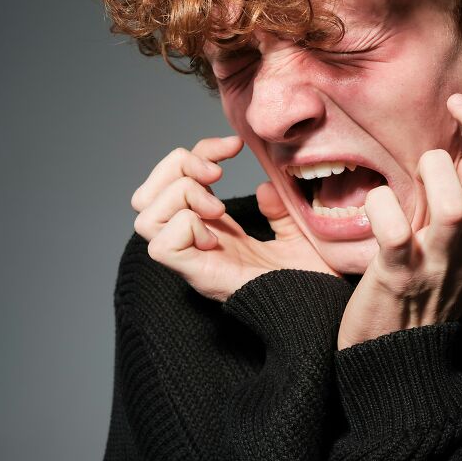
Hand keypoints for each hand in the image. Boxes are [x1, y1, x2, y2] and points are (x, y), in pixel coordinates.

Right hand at [131, 134, 340, 301]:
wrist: (317, 314)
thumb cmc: (306, 282)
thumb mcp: (294, 234)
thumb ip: (277, 211)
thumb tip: (264, 188)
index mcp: (210, 228)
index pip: (175, 180)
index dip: (198, 152)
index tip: (234, 146)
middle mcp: (193, 242)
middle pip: (144, 195)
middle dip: (176, 168)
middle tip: (218, 176)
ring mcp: (191, 260)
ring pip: (145, 214)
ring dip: (182, 196)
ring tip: (218, 208)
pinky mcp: (196, 276)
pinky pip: (162, 245)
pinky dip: (186, 227)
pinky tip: (217, 235)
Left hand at [337, 85, 461, 349]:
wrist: (397, 358)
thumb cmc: (422, 289)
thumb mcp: (461, 245)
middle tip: (456, 105)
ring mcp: (441, 264)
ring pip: (456, 206)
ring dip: (436, 170)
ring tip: (418, 167)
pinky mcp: (399, 278)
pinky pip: (394, 236)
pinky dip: (384, 207)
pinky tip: (379, 201)